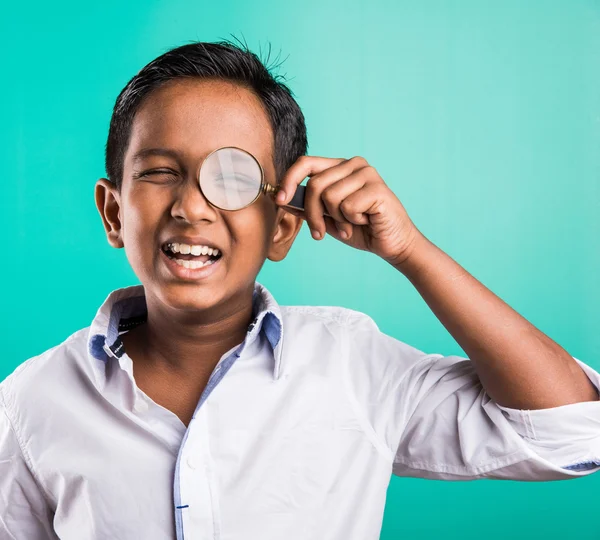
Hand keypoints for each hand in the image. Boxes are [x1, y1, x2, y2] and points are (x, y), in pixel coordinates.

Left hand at [276, 155, 422, 265]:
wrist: (391, 244)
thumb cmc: (360, 230)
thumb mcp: (326, 218)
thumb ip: (306, 206)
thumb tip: (280, 198)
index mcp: (339, 167)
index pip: (306, 163)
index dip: (289, 180)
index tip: (279, 200)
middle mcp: (353, 164)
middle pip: (315, 185)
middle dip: (312, 214)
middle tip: (320, 232)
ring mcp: (367, 173)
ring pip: (329, 196)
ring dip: (336, 219)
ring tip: (351, 224)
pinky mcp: (377, 188)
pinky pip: (347, 206)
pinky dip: (352, 221)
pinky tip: (365, 221)